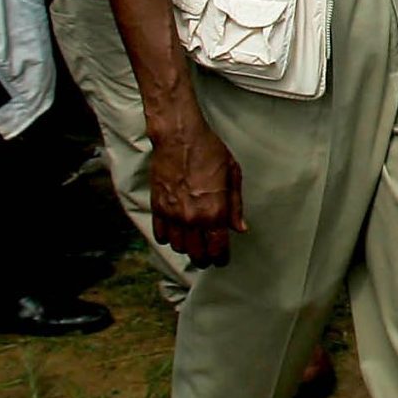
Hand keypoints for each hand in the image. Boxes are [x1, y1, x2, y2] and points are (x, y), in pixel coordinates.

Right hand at [149, 104, 245, 268]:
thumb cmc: (209, 151)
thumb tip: (240, 228)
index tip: (222, 260)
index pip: (218, 248)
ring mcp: (172, 214)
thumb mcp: (232, 175)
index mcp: (215, 212)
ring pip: (178, 247)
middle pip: (197, 254)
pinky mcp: (157, 207)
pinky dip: (168, 238)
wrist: (179, 136)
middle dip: (204, 259)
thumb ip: (235, 205)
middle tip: (208, 257)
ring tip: (193, 244)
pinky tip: (176, 233)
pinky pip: (161, 235)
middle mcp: (192, 218)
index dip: (221, 259)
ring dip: (187, 249)